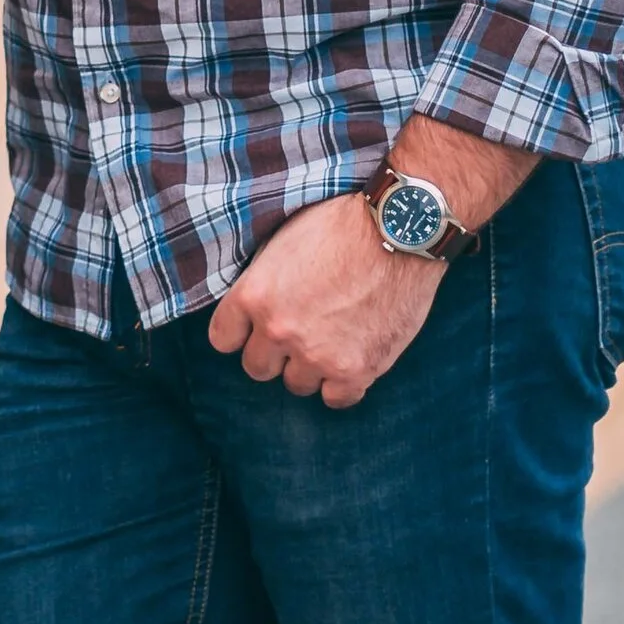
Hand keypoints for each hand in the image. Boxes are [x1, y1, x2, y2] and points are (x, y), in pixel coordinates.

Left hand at [208, 193, 439, 407]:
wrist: (399, 229)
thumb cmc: (342, 224)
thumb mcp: (282, 241)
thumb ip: (262, 281)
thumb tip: (251, 306)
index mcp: (254, 295)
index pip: (223, 339)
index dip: (240, 333)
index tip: (256, 327)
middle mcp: (279, 330)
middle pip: (257, 368)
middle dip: (274, 353)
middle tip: (299, 332)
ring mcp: (317, 355)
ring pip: (296, 384)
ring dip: (309, 367)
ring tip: (331, 339)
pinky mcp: (356, 370)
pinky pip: (336, 399)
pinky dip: (342, 384)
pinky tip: (350, 359)